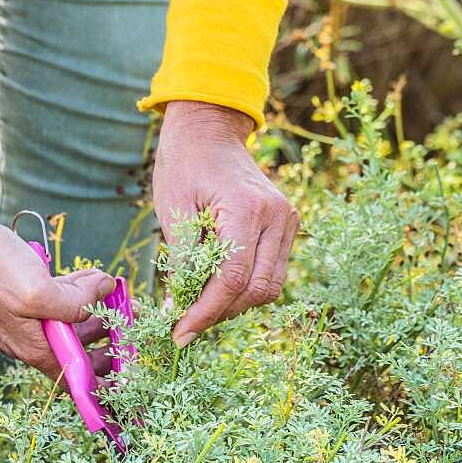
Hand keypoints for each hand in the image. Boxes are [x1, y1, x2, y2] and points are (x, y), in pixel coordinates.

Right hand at [0, 158, 115, 379]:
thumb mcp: (39, 291)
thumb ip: (76, 300)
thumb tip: (105, 288)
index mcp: (35, 348)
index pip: (76, 378)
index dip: (104, 377)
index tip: (128, 364)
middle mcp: (29, 339)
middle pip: (77, 348)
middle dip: (104, 331)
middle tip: (125, 311)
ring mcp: (23, 317)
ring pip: (68, 321)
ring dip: (92, 306)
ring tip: (109, 287)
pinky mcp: (19, 296)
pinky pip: (54, 301)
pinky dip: (74, 291)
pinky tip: (87, 276)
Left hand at [153, 100, 298, 346]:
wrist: (210, 130)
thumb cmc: (184, 164)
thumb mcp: (173, 210)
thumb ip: (182, 260)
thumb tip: (181, 308)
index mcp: (246, 208)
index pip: (233, 279)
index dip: (205, 312)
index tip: (180, 332)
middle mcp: (277, 216)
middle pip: (257, 289)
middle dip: (220, 313)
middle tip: (185, 322)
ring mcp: (288, 220)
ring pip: (270, 286)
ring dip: (234, 304)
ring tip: (199, 304)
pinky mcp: (288, 225)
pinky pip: (272, 271)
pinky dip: (245, 287)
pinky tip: (216, 286)